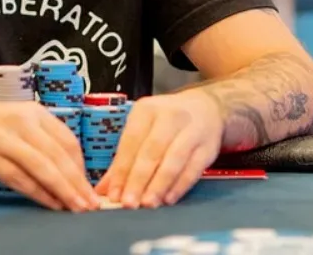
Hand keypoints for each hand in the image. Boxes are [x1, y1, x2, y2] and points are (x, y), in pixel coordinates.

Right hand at [0, 102, 99, 211]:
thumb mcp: (13, 121)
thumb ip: (37, 139)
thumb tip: (65, 167)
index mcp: (32, 112)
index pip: (67, 140)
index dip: (81, 165)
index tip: (89, 184)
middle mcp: (23, 123)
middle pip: (59, 157)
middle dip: (78, 183)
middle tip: (92, 203)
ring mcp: (7, 141)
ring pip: (45, 169)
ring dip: (65, 191)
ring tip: (77, 208)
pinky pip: (23, 180)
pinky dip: (40, 195)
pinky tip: (51, 205)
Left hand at [95, 91, 222, 208]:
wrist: (207, 108)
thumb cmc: (167, 123)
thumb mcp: (143, 130)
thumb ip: (123, 160)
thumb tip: (104, 190)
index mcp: (146, 110)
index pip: (131, 142)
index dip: (122, 170)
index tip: (113, 194)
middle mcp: (170, 116)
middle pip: (152, 151)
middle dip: (139, 179)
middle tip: (128, 203)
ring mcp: (192, 130)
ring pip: (173, 160)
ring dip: (159, 185)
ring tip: (148, 203)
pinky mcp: (208, 147)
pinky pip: (193, 169)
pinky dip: (180, 186)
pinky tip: (168, 199)